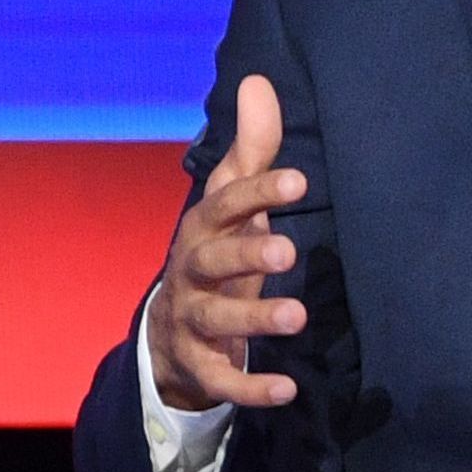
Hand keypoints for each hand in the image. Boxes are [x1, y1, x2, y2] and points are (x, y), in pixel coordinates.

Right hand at [147, 75, 307, 413]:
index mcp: (203, 228)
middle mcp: (191, 271)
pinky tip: (287, 390)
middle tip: (289, 250)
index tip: (298, 180)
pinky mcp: (199, 365)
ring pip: (217, 318)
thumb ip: (253, 148)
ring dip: (255, 317)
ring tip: (297, 316)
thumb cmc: (218, 250)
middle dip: (247, 254)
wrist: (172, 327)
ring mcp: (191, 319)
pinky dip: (250, 388)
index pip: (224, 204)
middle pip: (212, 260)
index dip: (257, 191)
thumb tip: (257, 80)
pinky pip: (220, 379)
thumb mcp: (233, 201)